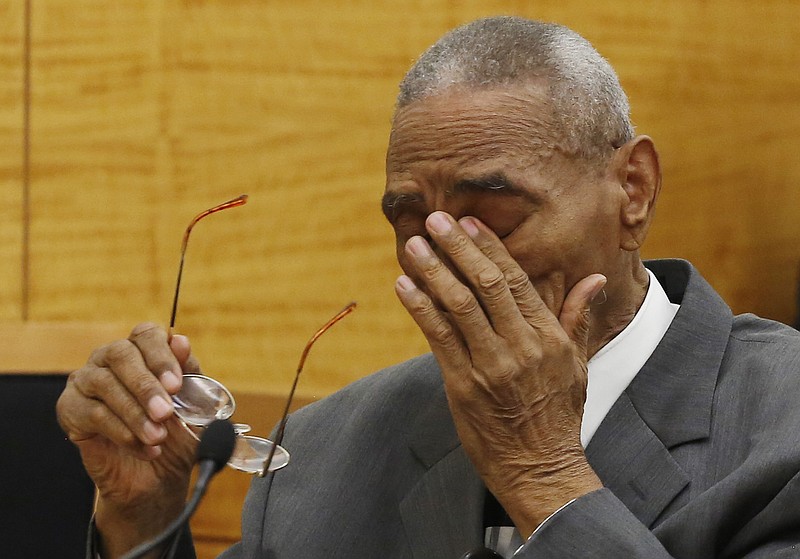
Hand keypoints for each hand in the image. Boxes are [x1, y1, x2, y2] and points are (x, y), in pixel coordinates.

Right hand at [56, 323, 199, 556]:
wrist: (158, 477)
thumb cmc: (176, 434)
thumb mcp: (193, 405)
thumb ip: (189, 373)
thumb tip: (180, 341)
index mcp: (142, 350)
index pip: (146, 334)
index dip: (161, 356)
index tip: (176, 386)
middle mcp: (110, 358)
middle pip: (121, 354)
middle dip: (146, 386)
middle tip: (165, 413)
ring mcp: (86, 380)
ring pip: (104, 383)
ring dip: (134, 413)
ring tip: (157, 437)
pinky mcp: (70, 408)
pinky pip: (91, 413)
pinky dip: (121, 432)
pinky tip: (143, 447)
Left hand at [394, 212, 604, 536]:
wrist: (541, 467)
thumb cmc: (559, 414)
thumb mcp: (578, 364)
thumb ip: (577, 317)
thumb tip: (593, 279)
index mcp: (548, 337)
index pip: (515, 280)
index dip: (489, 247)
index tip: (469, 222)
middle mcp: (520, 346)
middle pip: (484, 285)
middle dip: (458, 248)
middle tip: (436, 219)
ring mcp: (490, 366)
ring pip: (458, 306)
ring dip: (432, 271)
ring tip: (413, 245)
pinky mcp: (463, 385)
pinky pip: (438, 337)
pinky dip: (420, 308)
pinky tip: (404, 286)